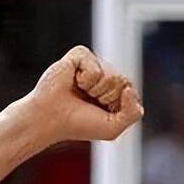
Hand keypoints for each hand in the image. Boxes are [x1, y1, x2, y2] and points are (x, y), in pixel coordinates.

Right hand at [14, 45, 142, 145]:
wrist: (51, 118)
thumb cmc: (79, 124)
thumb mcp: (113, 128)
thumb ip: (132, 113)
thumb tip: (129, 88)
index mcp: (117, 92)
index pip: (132, 93)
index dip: (117, 106)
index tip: (101, 112)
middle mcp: (107, 76)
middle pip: (123, 82)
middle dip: (107, 97)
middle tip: (88, 101)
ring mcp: (94, 64)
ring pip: (111, 75)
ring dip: (95, 89)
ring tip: (80, 92)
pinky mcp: (80, 55)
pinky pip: (95, 66)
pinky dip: (85, 79)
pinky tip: (74, 81)